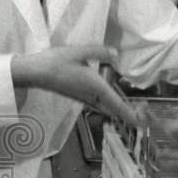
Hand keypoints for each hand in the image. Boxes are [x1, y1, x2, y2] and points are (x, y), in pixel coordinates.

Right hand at [11, 45, 142, 128]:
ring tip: (128, 108)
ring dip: (116, 109)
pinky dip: (107, 105)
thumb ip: (100, 52)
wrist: (35, 73)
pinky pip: (97, 104)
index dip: (131, 116)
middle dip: (126, 114)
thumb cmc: (56, 62)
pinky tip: (108, 97)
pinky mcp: (76, 96)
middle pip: (112, 110)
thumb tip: (116, 54)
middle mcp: (91, 96)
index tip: (141, 125)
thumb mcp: (79, 52)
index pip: (118, 105)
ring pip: (105, 108)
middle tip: (140, 116)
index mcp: (96, 87)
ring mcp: (83, 98)